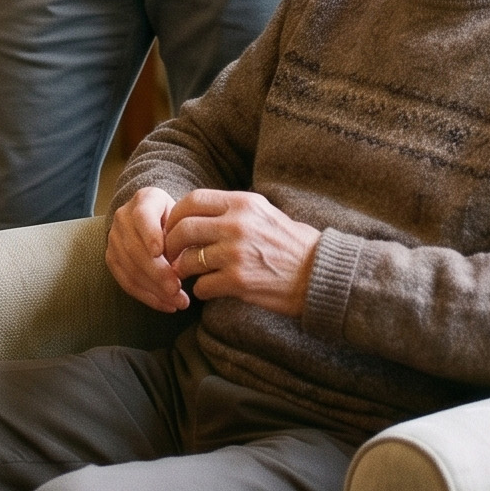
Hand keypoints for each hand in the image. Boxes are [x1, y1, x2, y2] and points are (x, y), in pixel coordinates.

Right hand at [106, 186, 187, 311]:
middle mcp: (123, 216)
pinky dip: (147, 297)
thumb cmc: (175, 219)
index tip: (161, 252)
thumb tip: (190, 262)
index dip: (150, 234)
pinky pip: (126, 282)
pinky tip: (166, 305)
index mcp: (144, 199)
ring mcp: (114, 238)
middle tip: (178, 290)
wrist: (155, 218)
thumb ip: (184, 234)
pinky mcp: (111, 258)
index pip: (142, 216)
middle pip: (135, 248)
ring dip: (155, 290)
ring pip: (130, 268)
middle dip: (157, 273)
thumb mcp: (182, 216)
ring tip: (178, 302)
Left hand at [162, 190, 321, 316]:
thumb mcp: (264, 212)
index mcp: (242, 203)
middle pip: (184, 229)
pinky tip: (208, 290)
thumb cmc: (292, 244)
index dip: (175, 214)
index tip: (172, 227)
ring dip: (183, 270)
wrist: (319, 274)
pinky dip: (200, 290)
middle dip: (170, 244)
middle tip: (169, 254)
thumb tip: (199, 213)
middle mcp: (236, 225)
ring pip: (188, 260)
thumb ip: (233, 209)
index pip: (193, 200)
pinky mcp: (238, 282)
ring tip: (187, 274)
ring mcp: (236, 254)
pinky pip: (202, 286)